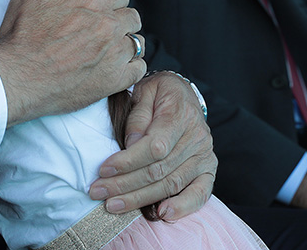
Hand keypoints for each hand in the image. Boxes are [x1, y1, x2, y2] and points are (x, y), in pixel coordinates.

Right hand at [0, 0, 143, 125]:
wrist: (17, 76)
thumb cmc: (22, 34)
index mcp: (93, 4)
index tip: (98, 9)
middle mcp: (108, 28)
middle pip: (132, 17)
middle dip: (120, 19)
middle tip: (102, 28)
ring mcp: (113, 56)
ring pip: (137, 42)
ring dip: (125, 42)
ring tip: (108, 48)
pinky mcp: (112, 81)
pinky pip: (138, 69)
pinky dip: (130, 66)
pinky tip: (115, 66)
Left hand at [90, 71, 215, 219]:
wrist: (183, 93)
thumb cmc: (158, 93)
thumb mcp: (143, 91)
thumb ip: (138, 117)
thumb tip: (130, 145)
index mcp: (180, 114)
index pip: (154, 147)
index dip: (127, 161)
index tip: (103, 169)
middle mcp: (197, 137)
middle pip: (159, 169)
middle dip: (125, 184)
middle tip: (98, 192)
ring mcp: (204, 155)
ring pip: (172, 184)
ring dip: (141, 199)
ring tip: (113, 205)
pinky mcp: (207, 169)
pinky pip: (199, 193)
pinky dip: (182, 207)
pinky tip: (162, 215)